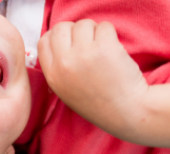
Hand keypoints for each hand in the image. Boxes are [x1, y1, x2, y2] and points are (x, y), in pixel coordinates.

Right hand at [38, 20, 147, 137]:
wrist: (125, 112)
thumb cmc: (98, 102)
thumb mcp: (65, 91)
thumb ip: (58, 68)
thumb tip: (59, 42)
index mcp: (53, 75)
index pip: (44, 41)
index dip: (57, 37)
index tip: (70, 42)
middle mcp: (64, 63)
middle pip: (61, 28)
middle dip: (75, 31)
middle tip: (88, 43)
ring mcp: (84, 54)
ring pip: (84, 24)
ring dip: (94, 31)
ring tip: (102, 47)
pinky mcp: (105, 47)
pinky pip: (104, 26)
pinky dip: (110, 33)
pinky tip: (114, 49)